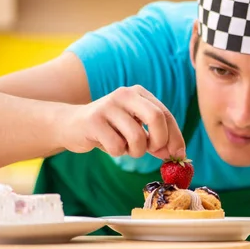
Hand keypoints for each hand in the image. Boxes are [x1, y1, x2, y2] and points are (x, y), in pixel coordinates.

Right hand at [55, 85, 185, 159]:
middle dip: (160, 141)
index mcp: (139, 93)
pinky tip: (107, 144)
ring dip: (135, 151)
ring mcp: (108, 106)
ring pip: (138, 137)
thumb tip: (176, 154)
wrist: (71, 125)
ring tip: (125, 148)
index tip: (178, 154)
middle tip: (154, 151)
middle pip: (156, 118)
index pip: (166, 114)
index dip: (175, 137)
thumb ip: (155, 138)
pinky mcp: (93, 120)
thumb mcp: (135, 128)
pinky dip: (117, 152)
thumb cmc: (110, 129)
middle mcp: (125, 94)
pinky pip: (117, 146)